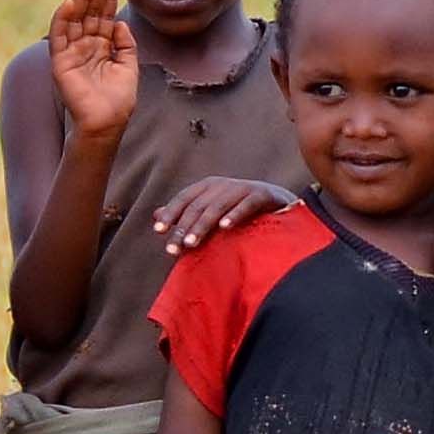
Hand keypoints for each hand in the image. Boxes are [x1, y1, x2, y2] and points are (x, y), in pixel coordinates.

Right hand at [47, 0, 137, 141]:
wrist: (108, 123)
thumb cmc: (118, 99)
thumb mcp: (128, 66)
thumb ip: (125, 44)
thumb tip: (119, 22)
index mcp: (100, 46)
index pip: (103, 15)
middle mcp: (84, 46)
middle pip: (89, 13)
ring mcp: (71, 52)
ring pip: (75, 19)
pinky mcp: (60, 62)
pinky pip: (59, 36)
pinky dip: (63, 19)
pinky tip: (71, 1)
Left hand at [146, 176, 296, 252]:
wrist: (278, 202)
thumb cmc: (238, 208)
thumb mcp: (211, 210)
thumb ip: (186, 213)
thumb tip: (155, 216)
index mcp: (207, 186)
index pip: (184, 198)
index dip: (171, 214)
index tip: (159, 232)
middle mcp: (222, 184)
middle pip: (198, 205)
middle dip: (184, 227)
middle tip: (174, 248)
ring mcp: (242, 188)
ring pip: (217, 206)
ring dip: (203, 225)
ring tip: (192, 243)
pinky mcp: (262, 194)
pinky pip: (246, 204)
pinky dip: (235, 214)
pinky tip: (225, 227)